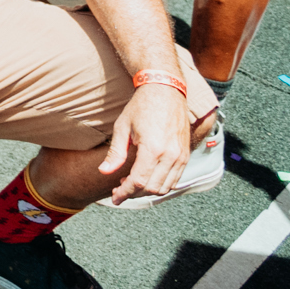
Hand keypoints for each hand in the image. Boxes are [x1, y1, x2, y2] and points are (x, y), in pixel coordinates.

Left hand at [100, 82, 192, 203]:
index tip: (115, 197)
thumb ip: (115, 153)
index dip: (125, 192)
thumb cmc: (141, 107)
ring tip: (131, 182)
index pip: (138, 182)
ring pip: (165, 187)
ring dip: (148, 191)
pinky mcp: (186, 155)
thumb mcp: (122, 127)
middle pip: (152, 188)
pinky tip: (147, 177)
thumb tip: (103, 171)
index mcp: (153, 149)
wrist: (165, 91)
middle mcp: (170, 156)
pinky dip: (161, 184)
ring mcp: (181, 156)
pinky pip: (175, 179)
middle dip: (134, 193)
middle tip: (119, 189)